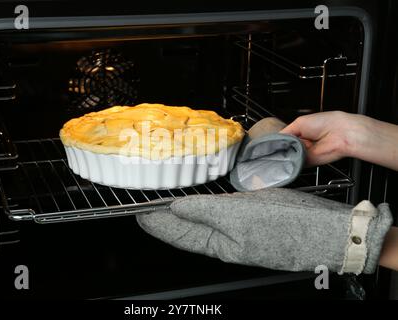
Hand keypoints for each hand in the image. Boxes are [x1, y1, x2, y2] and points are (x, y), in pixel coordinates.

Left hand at [137, 188, 391, 273]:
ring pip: (201, 225)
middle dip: (165, 220)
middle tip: (148, 206)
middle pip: (187, 231)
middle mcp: (226, 242)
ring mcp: (239, 235)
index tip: (139, 213)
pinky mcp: (252, 226)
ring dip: (182, 214)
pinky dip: (203, 211)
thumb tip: (175, 208)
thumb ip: (204, 211)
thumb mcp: (240, 214)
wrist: (327, 233)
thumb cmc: (289, 226)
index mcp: (221, 243)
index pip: (178, 233)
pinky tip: (201, 203)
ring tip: (168, 202)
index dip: (156, 223)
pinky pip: (218, 219)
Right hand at [280, 111, 368, 166]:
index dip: (277, 141)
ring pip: (288, 156)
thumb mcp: (299, 123)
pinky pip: (295, 164)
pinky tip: (290, 156)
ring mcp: (304, 153)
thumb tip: (274, 140)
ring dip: (285, 154)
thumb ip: (285, 133)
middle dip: (280, 148)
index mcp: (301, 132)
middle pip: (284, 148)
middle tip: (278, 146)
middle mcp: (302, 143)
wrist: (339, 134)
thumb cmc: (325, 123)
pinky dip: (291, 161)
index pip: (284, 139)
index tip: (270, 143)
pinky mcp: (308, 162)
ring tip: (286, 148)